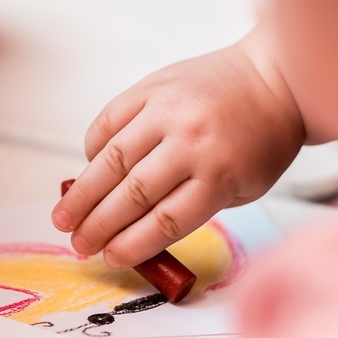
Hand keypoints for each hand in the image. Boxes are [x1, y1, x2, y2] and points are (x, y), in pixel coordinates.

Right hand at [54, 26, 304, 267]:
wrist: (274, 79)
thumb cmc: (260, 142)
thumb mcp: (242, 187)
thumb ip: (192, 207)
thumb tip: (133, 232)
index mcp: (220, 174)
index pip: (166, 220)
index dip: (133, 244)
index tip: (110, 258)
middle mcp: (191, 140)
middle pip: (133, 193)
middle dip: (99, 225)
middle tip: (78, 245)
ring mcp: (168, 109)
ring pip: (113, 158)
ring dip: (83, 193)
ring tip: (63, 217)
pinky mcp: (152, 86)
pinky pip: (111, 119)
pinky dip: (93, 147)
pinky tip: (85, 170)